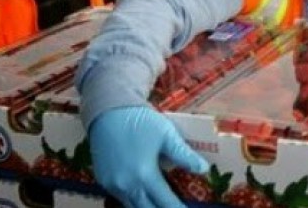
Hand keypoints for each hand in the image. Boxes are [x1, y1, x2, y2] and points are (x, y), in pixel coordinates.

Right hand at [90, 106, 208, 207]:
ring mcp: (112, 185)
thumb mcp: (167, 135)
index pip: (166, 203)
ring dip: (147, 207)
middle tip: (175, 207)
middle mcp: (127, 185)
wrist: (108, 110)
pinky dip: (134, 200)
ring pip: (132, 207)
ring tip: (161, 202)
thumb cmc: (141, 121)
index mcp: (145, 175)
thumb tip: (204, 169)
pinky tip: (144, 197)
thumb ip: (184, 155)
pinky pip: (121, 198)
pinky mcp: (103, 180)